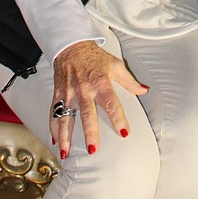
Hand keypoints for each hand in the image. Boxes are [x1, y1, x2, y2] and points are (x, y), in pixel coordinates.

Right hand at [51, 40, 147, 157]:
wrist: (72, 46)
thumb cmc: (94, 57)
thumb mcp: (115, 65)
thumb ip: (129, 81)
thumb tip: (144, 90)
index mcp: (101, 83)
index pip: (111, 103)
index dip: (118, 118)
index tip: (124, 132)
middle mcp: (84, 90)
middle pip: (88, 114)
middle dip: (90, 132)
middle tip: (93, 148)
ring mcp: (69, 93)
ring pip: (66, 117)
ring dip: (66, 136)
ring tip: (66, 152)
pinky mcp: (58, 94)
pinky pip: (54, 112)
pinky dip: (53, 127)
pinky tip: (55, 141)